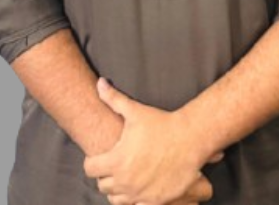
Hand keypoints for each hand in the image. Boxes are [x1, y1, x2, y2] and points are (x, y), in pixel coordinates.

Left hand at [83, 78, 222, 205]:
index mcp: (116, 160)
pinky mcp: (154, 201)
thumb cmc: (161, 124)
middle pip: (102, 186)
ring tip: (125, 176)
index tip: (99, 156)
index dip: (92, 161)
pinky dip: (134, 199)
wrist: (189, 139)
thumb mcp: (135, 111)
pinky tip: (139, 187)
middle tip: (113, 165)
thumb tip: (99, 83)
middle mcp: (125, 181)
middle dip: (105, 176)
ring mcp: (139, 194)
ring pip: (116, 199)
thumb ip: (113, 99)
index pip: (90, 169)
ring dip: (117, 189)